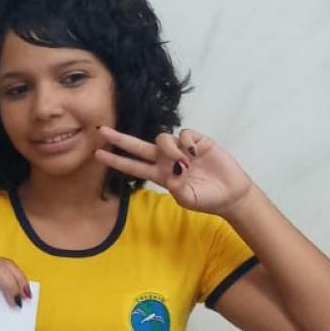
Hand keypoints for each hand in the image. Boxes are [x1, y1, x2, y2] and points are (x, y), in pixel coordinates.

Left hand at [0, 254, 31, 307]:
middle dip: (18, 281)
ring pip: (7, 266)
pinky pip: (5, 272)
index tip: (14, 301)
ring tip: (28, 297)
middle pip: (4, 264)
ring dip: (20, 280)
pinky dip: (16, 281)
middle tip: (26, 299)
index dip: (7, 283)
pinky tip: (23, 293)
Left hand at [96, 126, 252, 214]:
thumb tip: (173, 170)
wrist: (231, 193)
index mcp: (161, 175)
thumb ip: (177, 187)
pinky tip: (195, 152)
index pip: (133, 166)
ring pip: (162, 138)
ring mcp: (181, 149)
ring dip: (168, 147)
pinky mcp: (197, 140)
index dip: (116, 160)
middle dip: (120, 139)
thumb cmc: (207, 199)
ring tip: (184, 162)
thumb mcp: (188, 199)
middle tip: (102, 131)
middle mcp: (167, 160)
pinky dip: (187, 141)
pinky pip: (184, 133)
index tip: (98, 154)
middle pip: (138, 146)